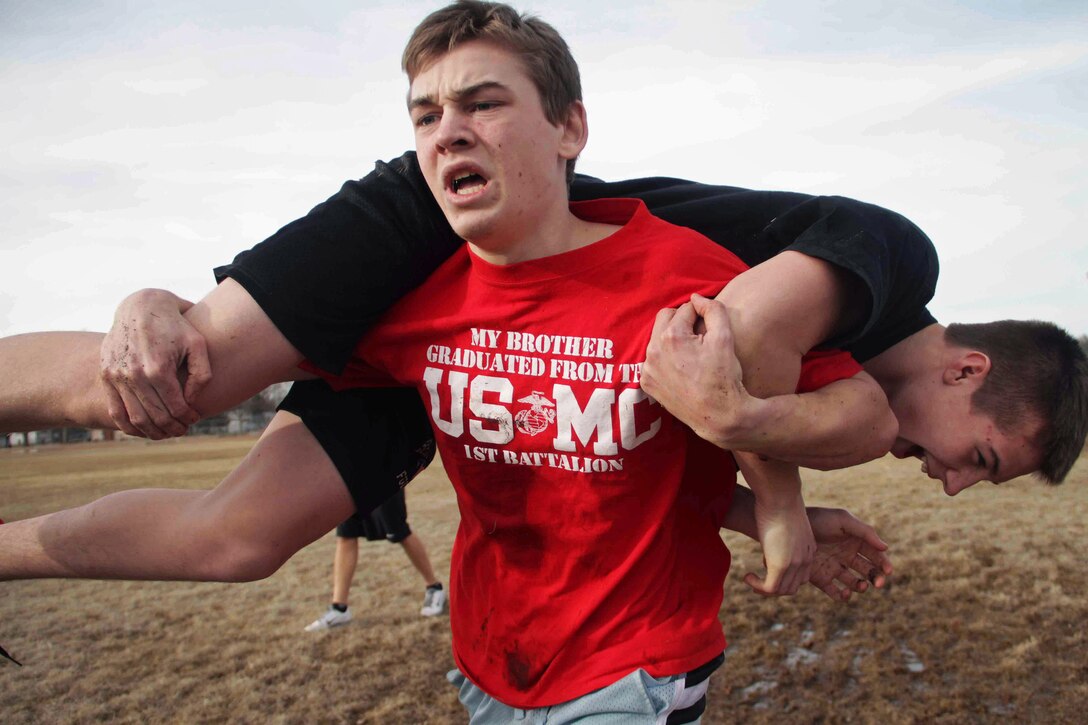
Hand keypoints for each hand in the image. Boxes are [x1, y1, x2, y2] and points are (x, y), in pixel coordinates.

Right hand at [99, 289, 211, 438]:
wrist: (141, 307)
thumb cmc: (175, 326)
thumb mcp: (198, 344)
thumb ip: (202, 375)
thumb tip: (191, 402)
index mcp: (158, 368)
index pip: (175, 407)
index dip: (188, 418)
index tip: (195, 419)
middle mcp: (134, 374)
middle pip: (155, 416)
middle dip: (172, 428)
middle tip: (182, 430)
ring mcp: (116, 375)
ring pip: (134, 418)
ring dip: (152, 432)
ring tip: (166, 433)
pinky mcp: (106, 375)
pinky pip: (115, 410)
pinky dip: (128, 426)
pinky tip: (143, 429)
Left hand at [642, 293, 758, 448]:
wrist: (718, 415)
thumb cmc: (724, 376)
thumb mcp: (725, 337)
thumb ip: (713, 309)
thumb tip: (696, 298)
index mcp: (671, 337)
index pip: (685, 309)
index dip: (700, 315)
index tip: (709, 328)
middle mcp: (653, 351)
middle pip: (665, 318)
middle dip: (682, 322)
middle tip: (699, 336)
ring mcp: (647, 368)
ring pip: (657, 339)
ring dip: (672, 339)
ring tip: (691, 352)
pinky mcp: (646, 383)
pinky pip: (653, 360)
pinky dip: (665, 358)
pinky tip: (681, 367)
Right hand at [743, 491, 814, 595]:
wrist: (780, 497)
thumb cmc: (779, 501)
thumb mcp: (786, 519)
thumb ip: (783, 530)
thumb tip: (770, 525)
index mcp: (809, 549)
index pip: (800, 576)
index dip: (783, 576)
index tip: (765, 564)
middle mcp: (805, 559)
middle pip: (792, 587)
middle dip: (774, 586)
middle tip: (757, 579)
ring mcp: (794, 563)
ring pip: (781, 590)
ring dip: (764, 588)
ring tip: (750, 578)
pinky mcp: (780, 565)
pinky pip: (770, 588)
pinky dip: (757, 586)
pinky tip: (748, 576)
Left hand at [806, 507, 891, 600]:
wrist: (791, 525)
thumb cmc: (819, 518)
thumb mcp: (843, 520)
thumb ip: (865, 532)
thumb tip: (885, 548)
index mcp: (855, 543)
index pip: (875, 556)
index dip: (884, 564)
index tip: (888, 571)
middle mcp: (847, 557)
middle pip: (867, 572)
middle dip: (875, 578)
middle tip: (877, 582)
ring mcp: (834, 568)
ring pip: (854, 584)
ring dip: (861, 587)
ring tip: (860, 586)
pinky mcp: (821, 578)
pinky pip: (834, 591)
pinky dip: (842, 596)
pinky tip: (845, 592)